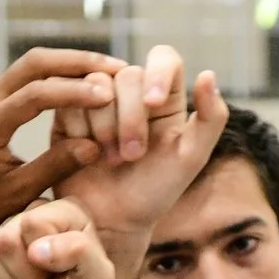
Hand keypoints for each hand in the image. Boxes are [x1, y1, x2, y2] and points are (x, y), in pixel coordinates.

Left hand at [0, 49, 126, 248]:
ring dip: (70, 64)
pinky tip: (85, 82)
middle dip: (77, 62)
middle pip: (34, 63)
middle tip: (115, 67)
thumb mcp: (19, 194)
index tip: (107, 96)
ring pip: (32, 64)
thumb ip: (55, 167)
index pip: (36, 94)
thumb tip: (95, 146)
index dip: (75, 92)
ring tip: (108, 70)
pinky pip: (28, 77)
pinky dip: (59, 75)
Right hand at [57, 50, 227, 240]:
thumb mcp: (191, 157)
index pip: (163, 58)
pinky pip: (68, 102)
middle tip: (132, 156)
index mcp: (164, 96)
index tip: (153, 103)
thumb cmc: (155, 191)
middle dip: (129, 118)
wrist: (111, 221)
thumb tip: (208, 73)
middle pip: (126, 75)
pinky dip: (80, 132)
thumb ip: (211, 118)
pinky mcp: (68, 113)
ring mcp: (97, 101)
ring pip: (94, 86)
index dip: (157, 73)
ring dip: (104, 127)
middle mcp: (130, 92)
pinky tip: (87, 155)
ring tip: (111, 159)